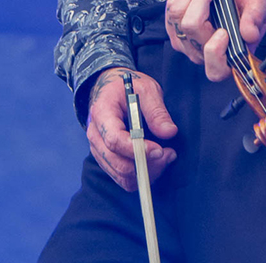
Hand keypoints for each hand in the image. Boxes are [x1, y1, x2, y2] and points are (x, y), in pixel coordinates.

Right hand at [86, 67, 177, 190]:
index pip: (114, 139)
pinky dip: (141, 175)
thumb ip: (156, 110)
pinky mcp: (106, 160)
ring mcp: (98, 150)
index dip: (137, 149)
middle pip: (118, 163)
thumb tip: (169, 132)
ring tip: (166, 156)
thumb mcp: (146, 88)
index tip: (160, 150)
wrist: (110, 90)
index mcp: (102, 112)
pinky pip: (122, 178)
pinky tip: (156, 161)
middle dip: (146, 164)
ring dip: (147, 172)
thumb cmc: (127, 87)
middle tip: (170, 153)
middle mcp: (95, 135)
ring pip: (121, 175)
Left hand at [165, 0, 265, 81]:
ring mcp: (186, 42)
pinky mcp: (175, 28)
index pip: (215, 69)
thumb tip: (249, 34)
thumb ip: (255, 18)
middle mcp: (204, 54)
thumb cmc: (247, 1)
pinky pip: (170, 9)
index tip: (224, 31)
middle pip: (191, 27)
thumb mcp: (258, 4)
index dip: (215, 51)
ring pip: (177, 15)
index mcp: (230, 55)